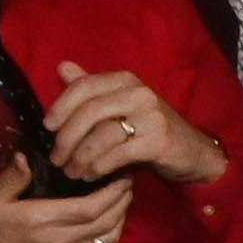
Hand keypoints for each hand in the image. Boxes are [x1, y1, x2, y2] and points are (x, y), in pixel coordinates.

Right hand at [0, 163, 129, 242]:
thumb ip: (12, 178)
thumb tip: (26, 156)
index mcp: (43, 221)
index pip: (91, 207)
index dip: (113, 193)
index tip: (122, 176)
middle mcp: (61, 242)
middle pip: (107, 222)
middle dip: (123, 202)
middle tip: (128, 182)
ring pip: (107, 239)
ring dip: (121, 219)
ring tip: (122, 199)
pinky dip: (109, 234)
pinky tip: (107, 221)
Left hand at [43, 63, 223, 188]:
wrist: (194, 151)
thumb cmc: (151, 128)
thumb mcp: (121, 104)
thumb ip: (93, 88)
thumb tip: (62, 67)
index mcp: (125, 80)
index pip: (84, 87)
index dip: (61, 107)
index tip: (48, 128)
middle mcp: (139, 93)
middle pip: (89, 112)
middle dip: (67, 137)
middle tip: (56, 157)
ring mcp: (151, 116)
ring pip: (102, 135)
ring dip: (80, 157)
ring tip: (71, 171)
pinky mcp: (159, 141)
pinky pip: (117, 154)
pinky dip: (98, 167)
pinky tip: (90, 175)